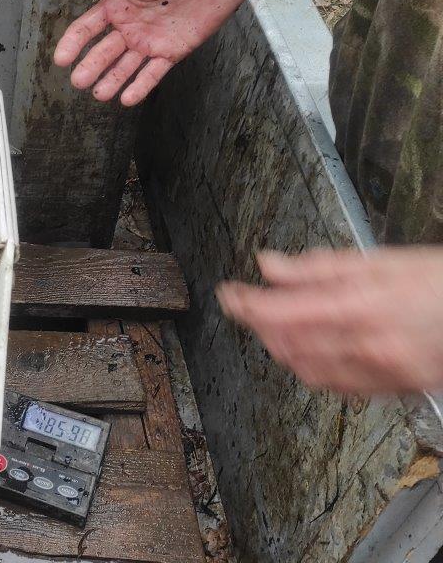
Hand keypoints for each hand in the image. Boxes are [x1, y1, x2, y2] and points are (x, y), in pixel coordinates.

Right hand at [52, 0, 259, 105]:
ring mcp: (151, 40)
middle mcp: (131, 25)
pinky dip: (141, 87)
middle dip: (91, 67)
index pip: (87, 28)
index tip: (61, 60)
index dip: (73, 43)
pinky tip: (127, 99)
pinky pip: (153, 73)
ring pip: (126, 66)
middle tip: (78, 82)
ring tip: (99, 95)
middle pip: (104, 51)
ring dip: (112, 81)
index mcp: (118, 3)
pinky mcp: (174, 51)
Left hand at [217, 248, 442, 394]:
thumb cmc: (439, 281)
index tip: (228, 294)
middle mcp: (367, 345)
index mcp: (361, 306)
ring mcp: (381, 372)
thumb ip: (318, 266)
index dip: (246, 304)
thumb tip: (269, 265)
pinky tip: (308, 351)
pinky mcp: (393, 389)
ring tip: (273, 327)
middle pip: (287, 344)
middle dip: (259, 326)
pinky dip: (311, 368)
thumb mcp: (381, 260)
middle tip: (248, 307)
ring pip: (306, 369)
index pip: (282, 312)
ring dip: (280, 348)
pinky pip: (335, 386)